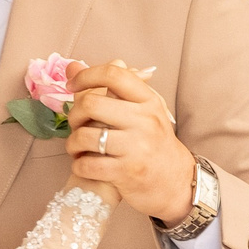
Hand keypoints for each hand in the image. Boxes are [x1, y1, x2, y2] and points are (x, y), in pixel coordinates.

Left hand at [64, 61, 191, 222]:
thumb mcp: (141, 111)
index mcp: (147, 101)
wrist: (176, 181)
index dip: (86, 76)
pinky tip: (83, 164)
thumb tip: (71, 67)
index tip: (72, 86)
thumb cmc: (153, 143)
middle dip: (74, 114)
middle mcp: (144, 120)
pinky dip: (78, 165)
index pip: (114, 75)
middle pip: (92, 103)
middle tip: (76, 124)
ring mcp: (137, 147)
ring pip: (85, 136)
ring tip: (77, 147)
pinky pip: (88, 165)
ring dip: (72, 143)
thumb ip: (109, 89)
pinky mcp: (127, 172)